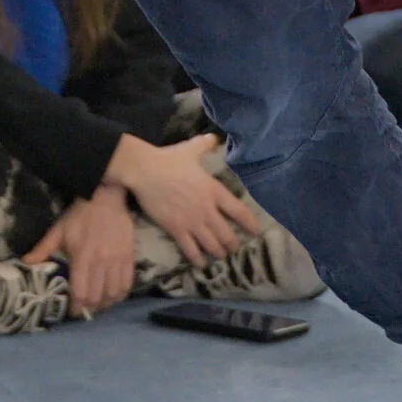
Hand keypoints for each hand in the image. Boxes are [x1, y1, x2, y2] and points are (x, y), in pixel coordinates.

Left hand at [25, 187, 137, 317]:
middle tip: (85, 310)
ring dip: (105, 304)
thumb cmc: (79, 215)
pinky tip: (114, 296)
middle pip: (97, 296)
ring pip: (113, 293)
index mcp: (81, 256)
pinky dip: (120, 295)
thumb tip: (24, 263)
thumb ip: (43, 249)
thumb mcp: (58, 230)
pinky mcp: (129, 256)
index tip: (73, 312)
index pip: (80, 291)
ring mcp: (117, 259)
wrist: (105, 197)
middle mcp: (101, 261)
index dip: (77, 307)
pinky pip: (127, 283)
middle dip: (90, 308)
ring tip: (99, 305)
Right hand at [104, 131, 259, 266]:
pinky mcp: (176, 230)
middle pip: (227, 234)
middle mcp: (207, 209)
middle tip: (234, 248)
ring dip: (218, 253)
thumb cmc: (169, 159)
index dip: (250, 224)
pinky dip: (198, 260)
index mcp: (214, 190)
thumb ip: (205, 145)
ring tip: (220, 255)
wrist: (145, 171)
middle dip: (233, 244)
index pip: (239, 211)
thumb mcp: (190, 149)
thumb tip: (214, 138)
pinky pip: (191, 250)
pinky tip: (202, 264)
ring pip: (212, 245)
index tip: (256, 232)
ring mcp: (192, 222)